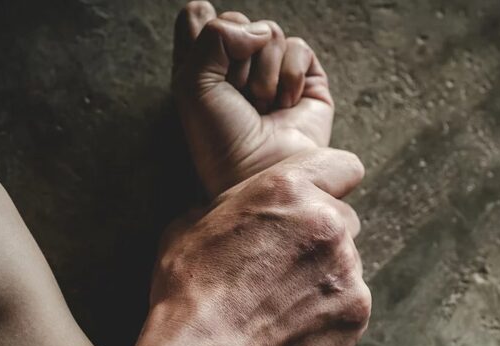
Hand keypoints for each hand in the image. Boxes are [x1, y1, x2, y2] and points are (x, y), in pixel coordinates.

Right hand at [149, 148, 369, 345]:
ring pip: (347, 263)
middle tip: (287, 265)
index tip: (320, 202)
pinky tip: (294, 325)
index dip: (331, 185)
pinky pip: (350, 302)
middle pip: (345, 220)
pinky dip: (329, 312)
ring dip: (324, 276)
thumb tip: (230, 212)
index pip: (343, 167)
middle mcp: (326, 220)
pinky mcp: (356, 307)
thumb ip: (232, 208)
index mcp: (287, 188)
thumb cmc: (190, 289)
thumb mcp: (193, 224)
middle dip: (322, 237)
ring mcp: (347, 266)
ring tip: (283, 302)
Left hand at [172, 2, 333, 195]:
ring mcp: (274, 71)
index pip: (198, 16)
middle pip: (238, 20)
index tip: (206, 71)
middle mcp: (237, 64)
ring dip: (263, 73)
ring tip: (262, 107)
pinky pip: (299, 48)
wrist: (258, 174)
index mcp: (202, 64)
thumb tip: (261, 31)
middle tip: (237, 98)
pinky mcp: (307, 82)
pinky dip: (290, 75)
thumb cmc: (219, 139)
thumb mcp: (192, 82)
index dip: (202, 32)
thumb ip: (215, 35)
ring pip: (270, 32)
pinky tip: (285, 104)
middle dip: (236, 60)